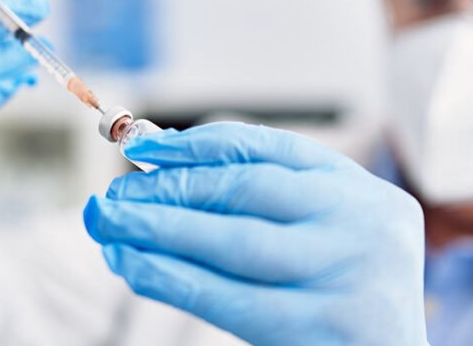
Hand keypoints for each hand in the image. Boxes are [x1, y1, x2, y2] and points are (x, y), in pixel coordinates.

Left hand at [84, 123, 427, 344]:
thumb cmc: (345, 303)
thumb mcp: (328, 239)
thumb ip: (266, 207)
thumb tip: (163, 171)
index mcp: (364, 191)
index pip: (269, 149)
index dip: (198, 145)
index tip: (143, 148)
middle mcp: (363, 223)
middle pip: (247, 189)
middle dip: (170, 187)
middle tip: (115, 194)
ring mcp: (345, 273)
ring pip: (232, 240)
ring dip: (158, 228)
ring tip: (108, 222)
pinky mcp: (320, 326)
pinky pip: (225, 298)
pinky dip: (169, 277)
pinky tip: (131, 264)